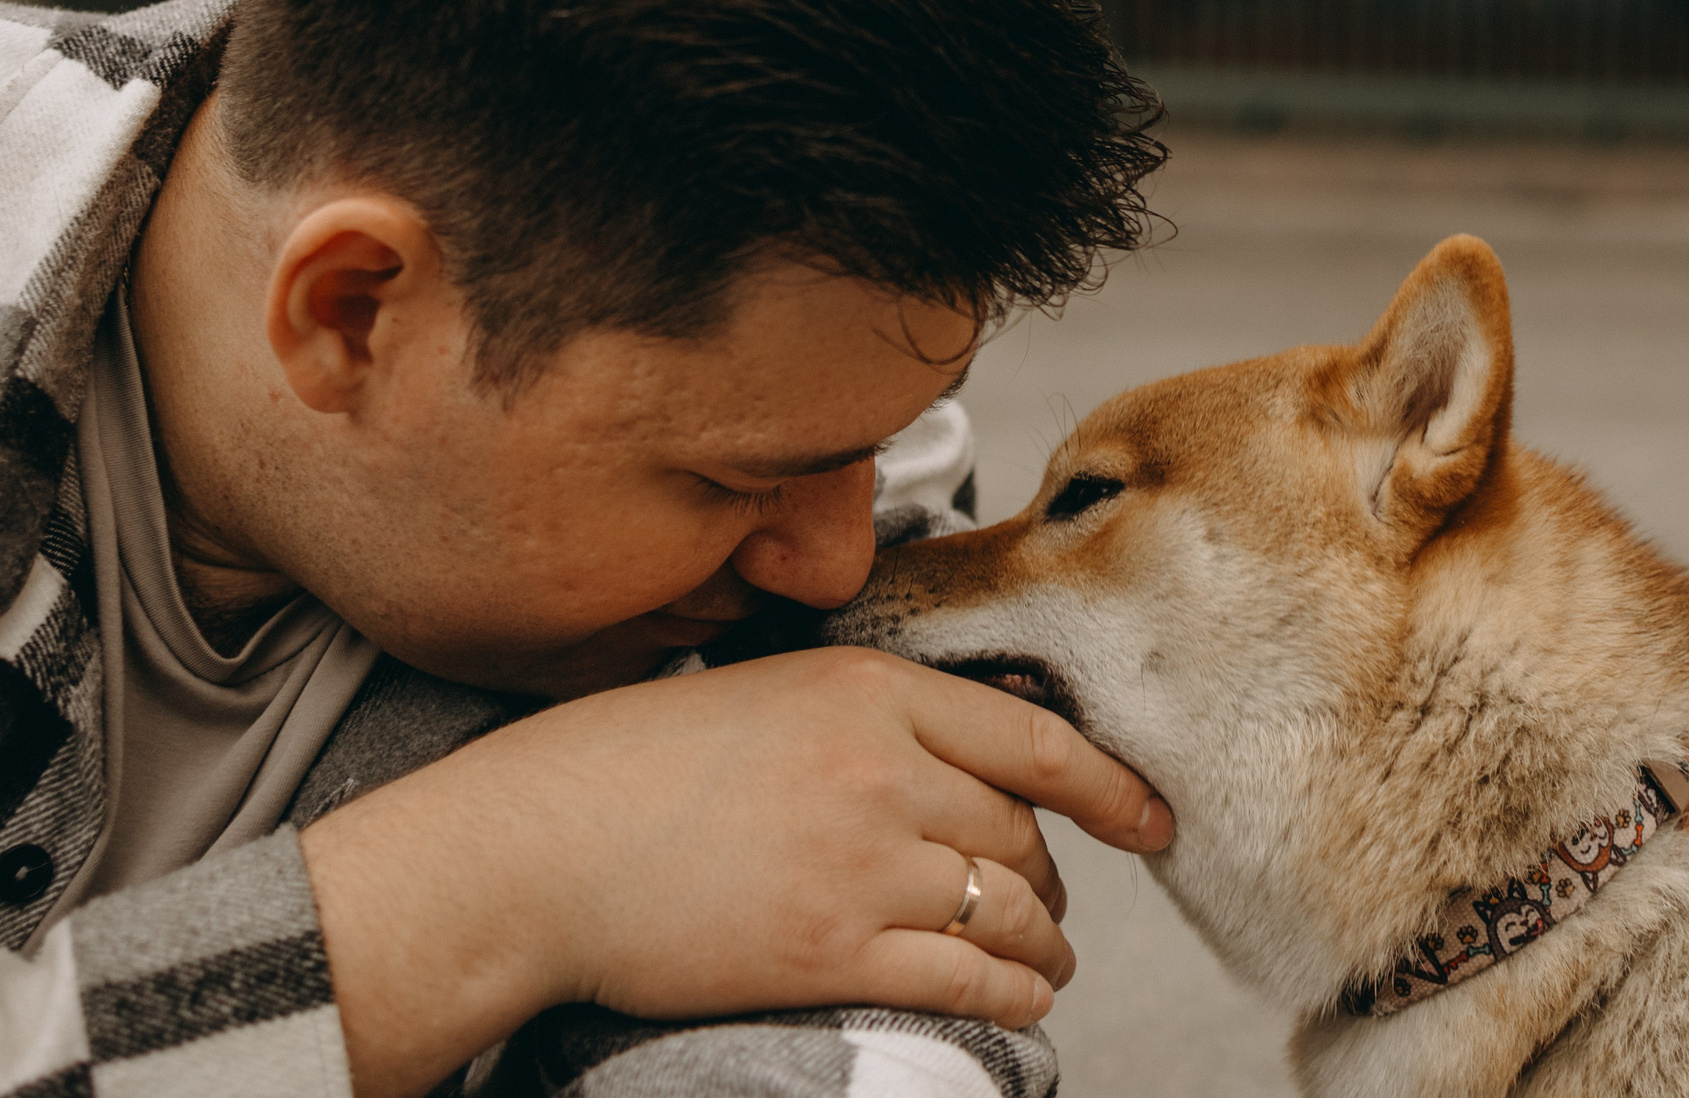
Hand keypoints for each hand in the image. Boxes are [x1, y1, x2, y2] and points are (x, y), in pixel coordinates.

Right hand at [299, 648, 1173, 1097]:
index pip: (1034, 738)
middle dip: (1051, 872)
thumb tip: (949, 753)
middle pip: (1024, 830)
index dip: (1112, 784)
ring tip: (1048, 956)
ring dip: (1045, 941)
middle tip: (1051, 894)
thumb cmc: (627, 766)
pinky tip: (1024, 998)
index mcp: (867, 690)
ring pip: (1011, 908)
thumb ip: (861, 715)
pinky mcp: (835, 951)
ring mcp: (863, 863)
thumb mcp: (759, 694)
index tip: (1151, 811)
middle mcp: (883, 769)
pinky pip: (971, 977)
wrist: (537, 846)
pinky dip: (1016, 993)